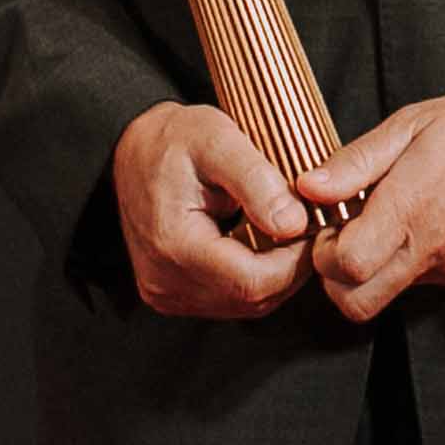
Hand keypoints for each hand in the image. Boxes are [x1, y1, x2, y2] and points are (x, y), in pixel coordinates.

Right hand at [110, 101, 315, 319]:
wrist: (131, 149)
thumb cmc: (173, 139)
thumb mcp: (218, 140)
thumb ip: (257, 181)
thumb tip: (295, 224)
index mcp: (174, 245)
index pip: (253, 281)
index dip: (295, 260)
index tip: (314, 225)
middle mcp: (165, 282)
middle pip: (253, 299)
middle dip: (290, 267)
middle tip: (307, 225)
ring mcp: (166, 293)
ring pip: (245, 305)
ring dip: (275, 274)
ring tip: (286, 230)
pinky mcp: (171, 294)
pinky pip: (229, 300)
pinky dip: (254, 277)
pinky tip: (261, 244)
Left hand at [294, 91, 444, 323]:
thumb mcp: (412, 124)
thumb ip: (356, 161)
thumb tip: (307, 188)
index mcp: (411, 208)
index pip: (344, 267)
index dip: (323, 254)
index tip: (331, 225)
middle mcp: (432, 249)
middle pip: (357, 304)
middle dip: (337, 281)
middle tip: (346, 239)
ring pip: (389, 294)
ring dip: (376, 270)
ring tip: (390, 221)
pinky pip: (424, 283)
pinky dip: (410, 263)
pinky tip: (423, 223)